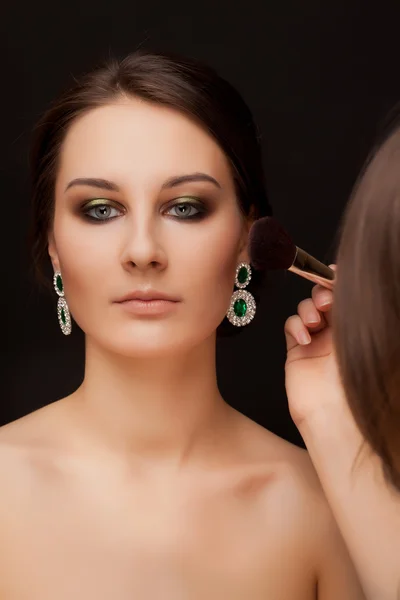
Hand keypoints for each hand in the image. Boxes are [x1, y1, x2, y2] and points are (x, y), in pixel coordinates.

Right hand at [284, 266, 345, 427]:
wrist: (336, 413)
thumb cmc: (357, 380)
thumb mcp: (366, 335)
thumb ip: (358, 307)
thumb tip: (346, 277)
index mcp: (359, 328)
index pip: (346, 296)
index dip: (338, 282)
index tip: (334, 274)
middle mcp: (338, 332)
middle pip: (325, 298)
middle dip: (322, 292)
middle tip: (326, 300)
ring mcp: (317, 340)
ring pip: (307, 308)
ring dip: (309, 308)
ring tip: (315, 320)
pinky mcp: (297, 350)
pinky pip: (291, 326)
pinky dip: (296, 325)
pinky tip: (305, 337)